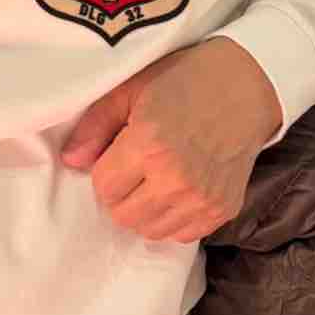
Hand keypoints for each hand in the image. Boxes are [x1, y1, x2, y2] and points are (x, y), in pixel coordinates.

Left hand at [60, 38, 282, 243]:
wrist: (244, 85)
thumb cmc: (182, 79)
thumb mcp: (131, 88)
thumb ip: (95, 125)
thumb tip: (71, 160)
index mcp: (149, 145)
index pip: (104, 186)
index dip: (104, 169)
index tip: (116, 152)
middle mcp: (175, 179)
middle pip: (124, 215)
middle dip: (120, 193)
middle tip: (132, 166)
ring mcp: (202, 199)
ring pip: (150, 231)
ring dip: (143, 209)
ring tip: (153, 177)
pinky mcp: (222, 211)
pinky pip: (181, 235)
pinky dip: (172, 218)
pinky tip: (176, 187)